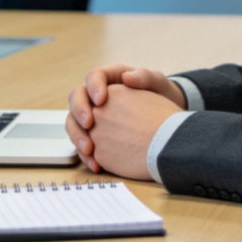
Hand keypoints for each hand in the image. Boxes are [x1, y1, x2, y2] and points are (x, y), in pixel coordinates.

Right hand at [67, 65, 185, 174]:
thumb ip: (146, 77)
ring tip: (89, 148)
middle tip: (89, 123)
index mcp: (110, 79)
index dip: (93, 87)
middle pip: (76, 97)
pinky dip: (85, 155)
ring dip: (77, 135)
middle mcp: (97, 96)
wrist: (167, 119)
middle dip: (79, 110)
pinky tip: (95, 164)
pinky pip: (83, 143)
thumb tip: (127, 77)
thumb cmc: (161, 95)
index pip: (93, 76)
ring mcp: (94, 116)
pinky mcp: (96, 136)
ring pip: (74, 122)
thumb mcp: (158, 83)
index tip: (101, 100)